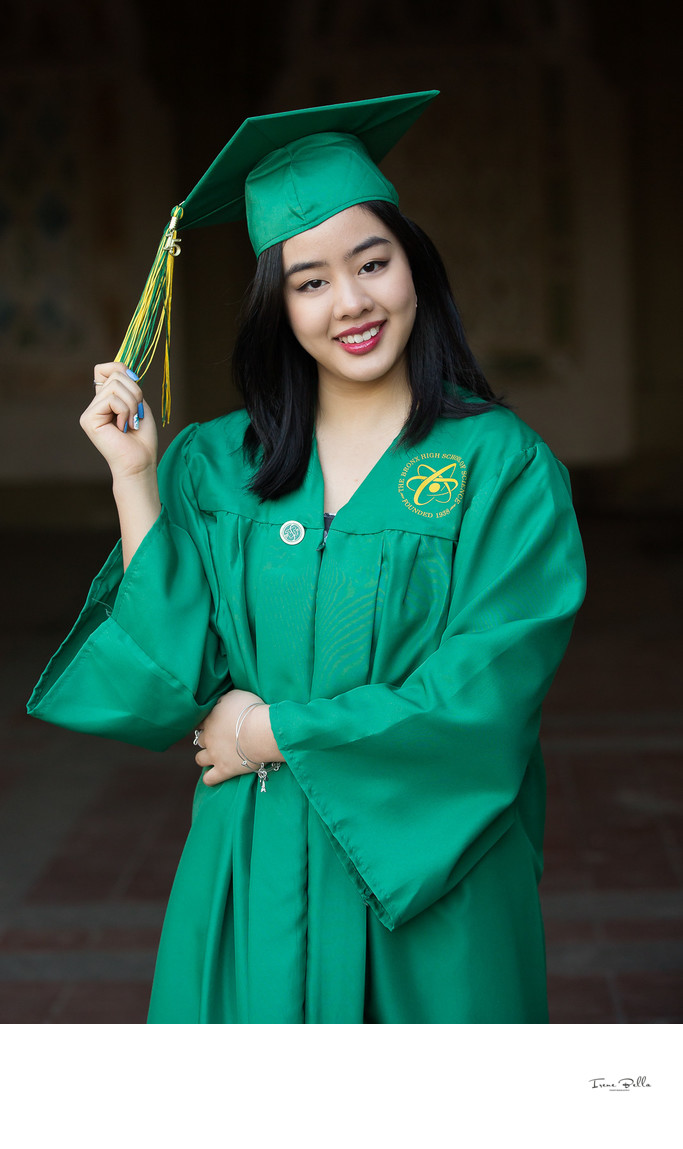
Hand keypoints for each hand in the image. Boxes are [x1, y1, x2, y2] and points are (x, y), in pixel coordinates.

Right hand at [80, 362, 157, 480]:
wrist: (140, 462)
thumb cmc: (142, 438)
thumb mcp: (138, 403)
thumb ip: (128, 384)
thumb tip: (121, 368)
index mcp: (105, 400)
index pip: (105, 368)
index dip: (121, 370)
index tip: (137, 391)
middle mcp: (94, 404)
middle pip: (115, 375)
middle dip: (135, 393)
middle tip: (136, 415)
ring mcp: (89, 411)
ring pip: (115, 386)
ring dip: (132, 404)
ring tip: (130, 423)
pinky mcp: (88, 419)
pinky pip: (112, 399)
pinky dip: (125, 412)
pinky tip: (122, 428)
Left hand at [195, 689, 274, 787]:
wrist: (261, 732)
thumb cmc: (251, 711)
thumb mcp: (235, 696)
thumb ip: (222, 700)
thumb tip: (218, 703)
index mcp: (210, 719)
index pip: (200, 722)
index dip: (208, 723)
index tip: (217, 723)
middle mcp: (209, 738)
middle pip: (200, 740)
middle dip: (208, 739)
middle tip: (221, 739)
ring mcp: (215, 755)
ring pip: (200, 759)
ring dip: (205, 758)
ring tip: (216, 756)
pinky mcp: (224, 770)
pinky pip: (209, 779)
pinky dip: (210, 778)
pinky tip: (215, 776)